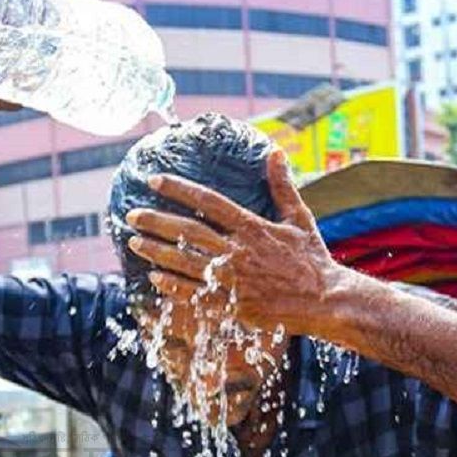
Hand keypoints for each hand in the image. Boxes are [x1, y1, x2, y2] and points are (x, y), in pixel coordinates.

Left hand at [125, 151, 347, 337]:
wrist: (326, 301)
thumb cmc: (313, 259)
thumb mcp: (300, 218)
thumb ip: (282, 186)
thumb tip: (275, 151)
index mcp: (252, 226)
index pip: (207, 201)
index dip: (178, 188)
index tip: (154, 179)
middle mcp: (238, 251)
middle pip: (188, 231)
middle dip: (155, 221)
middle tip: (130, 214)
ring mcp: (233, 279)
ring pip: (185, 262)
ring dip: (156, 251)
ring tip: (134, 242)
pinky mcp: (233, 305)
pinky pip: (195, 294)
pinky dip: (173, 285)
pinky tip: (155, 277)